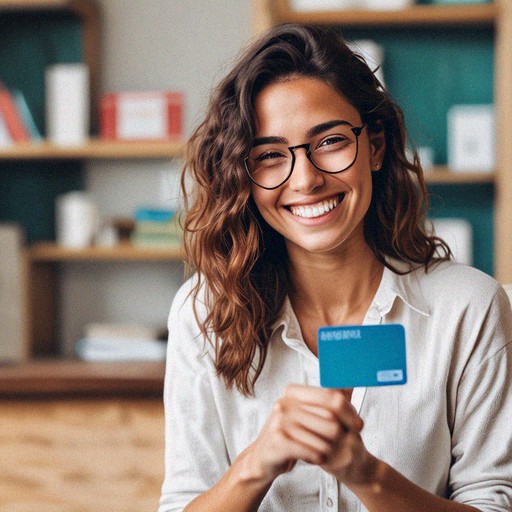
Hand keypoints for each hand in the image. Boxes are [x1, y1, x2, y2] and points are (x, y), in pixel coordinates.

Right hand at [243, 384, 373, 485]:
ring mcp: (280, 420)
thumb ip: (328, 400)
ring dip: (329, 449)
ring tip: (323, 452)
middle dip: (341, 434)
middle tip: (340, 444)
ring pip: (324, 437)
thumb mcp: (307, 415)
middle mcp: (285, 402)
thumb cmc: (289, 435)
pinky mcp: (278, 440)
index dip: (349, 412)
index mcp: (293, 392)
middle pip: (331, 418)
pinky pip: (312, 450)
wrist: (263, 458)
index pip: (331, 396)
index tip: (358, 426)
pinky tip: (316, 458)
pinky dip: (319, 457)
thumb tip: (349, 384)